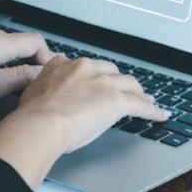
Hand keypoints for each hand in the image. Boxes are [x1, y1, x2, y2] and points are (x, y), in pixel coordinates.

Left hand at [0, 26, 53, 108]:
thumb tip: (44, 73)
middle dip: (33, 58)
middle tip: (37, 77)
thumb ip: (22, 77)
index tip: (49, 73)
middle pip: (21, 41)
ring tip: (17, 77)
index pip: (37, 41)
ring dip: (15, 57)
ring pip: (4, 43)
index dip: (48, 57)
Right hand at [0, 56, 169, 188]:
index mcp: (63, 66)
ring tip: (145, 101)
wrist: (39, 124)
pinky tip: (160, 115)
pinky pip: (141, 105)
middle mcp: (85, 69)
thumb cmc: (32, 116)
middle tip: (124, 91)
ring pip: (129, 84)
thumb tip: (45, 95)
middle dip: (119, 82)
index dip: (94, 75)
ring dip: (138, 93)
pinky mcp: (118, 100)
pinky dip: (152, 110)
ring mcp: (103, 83)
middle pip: (111, 72)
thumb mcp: (32, 92)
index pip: (85, 67)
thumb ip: (44, 87)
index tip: (96, 81)